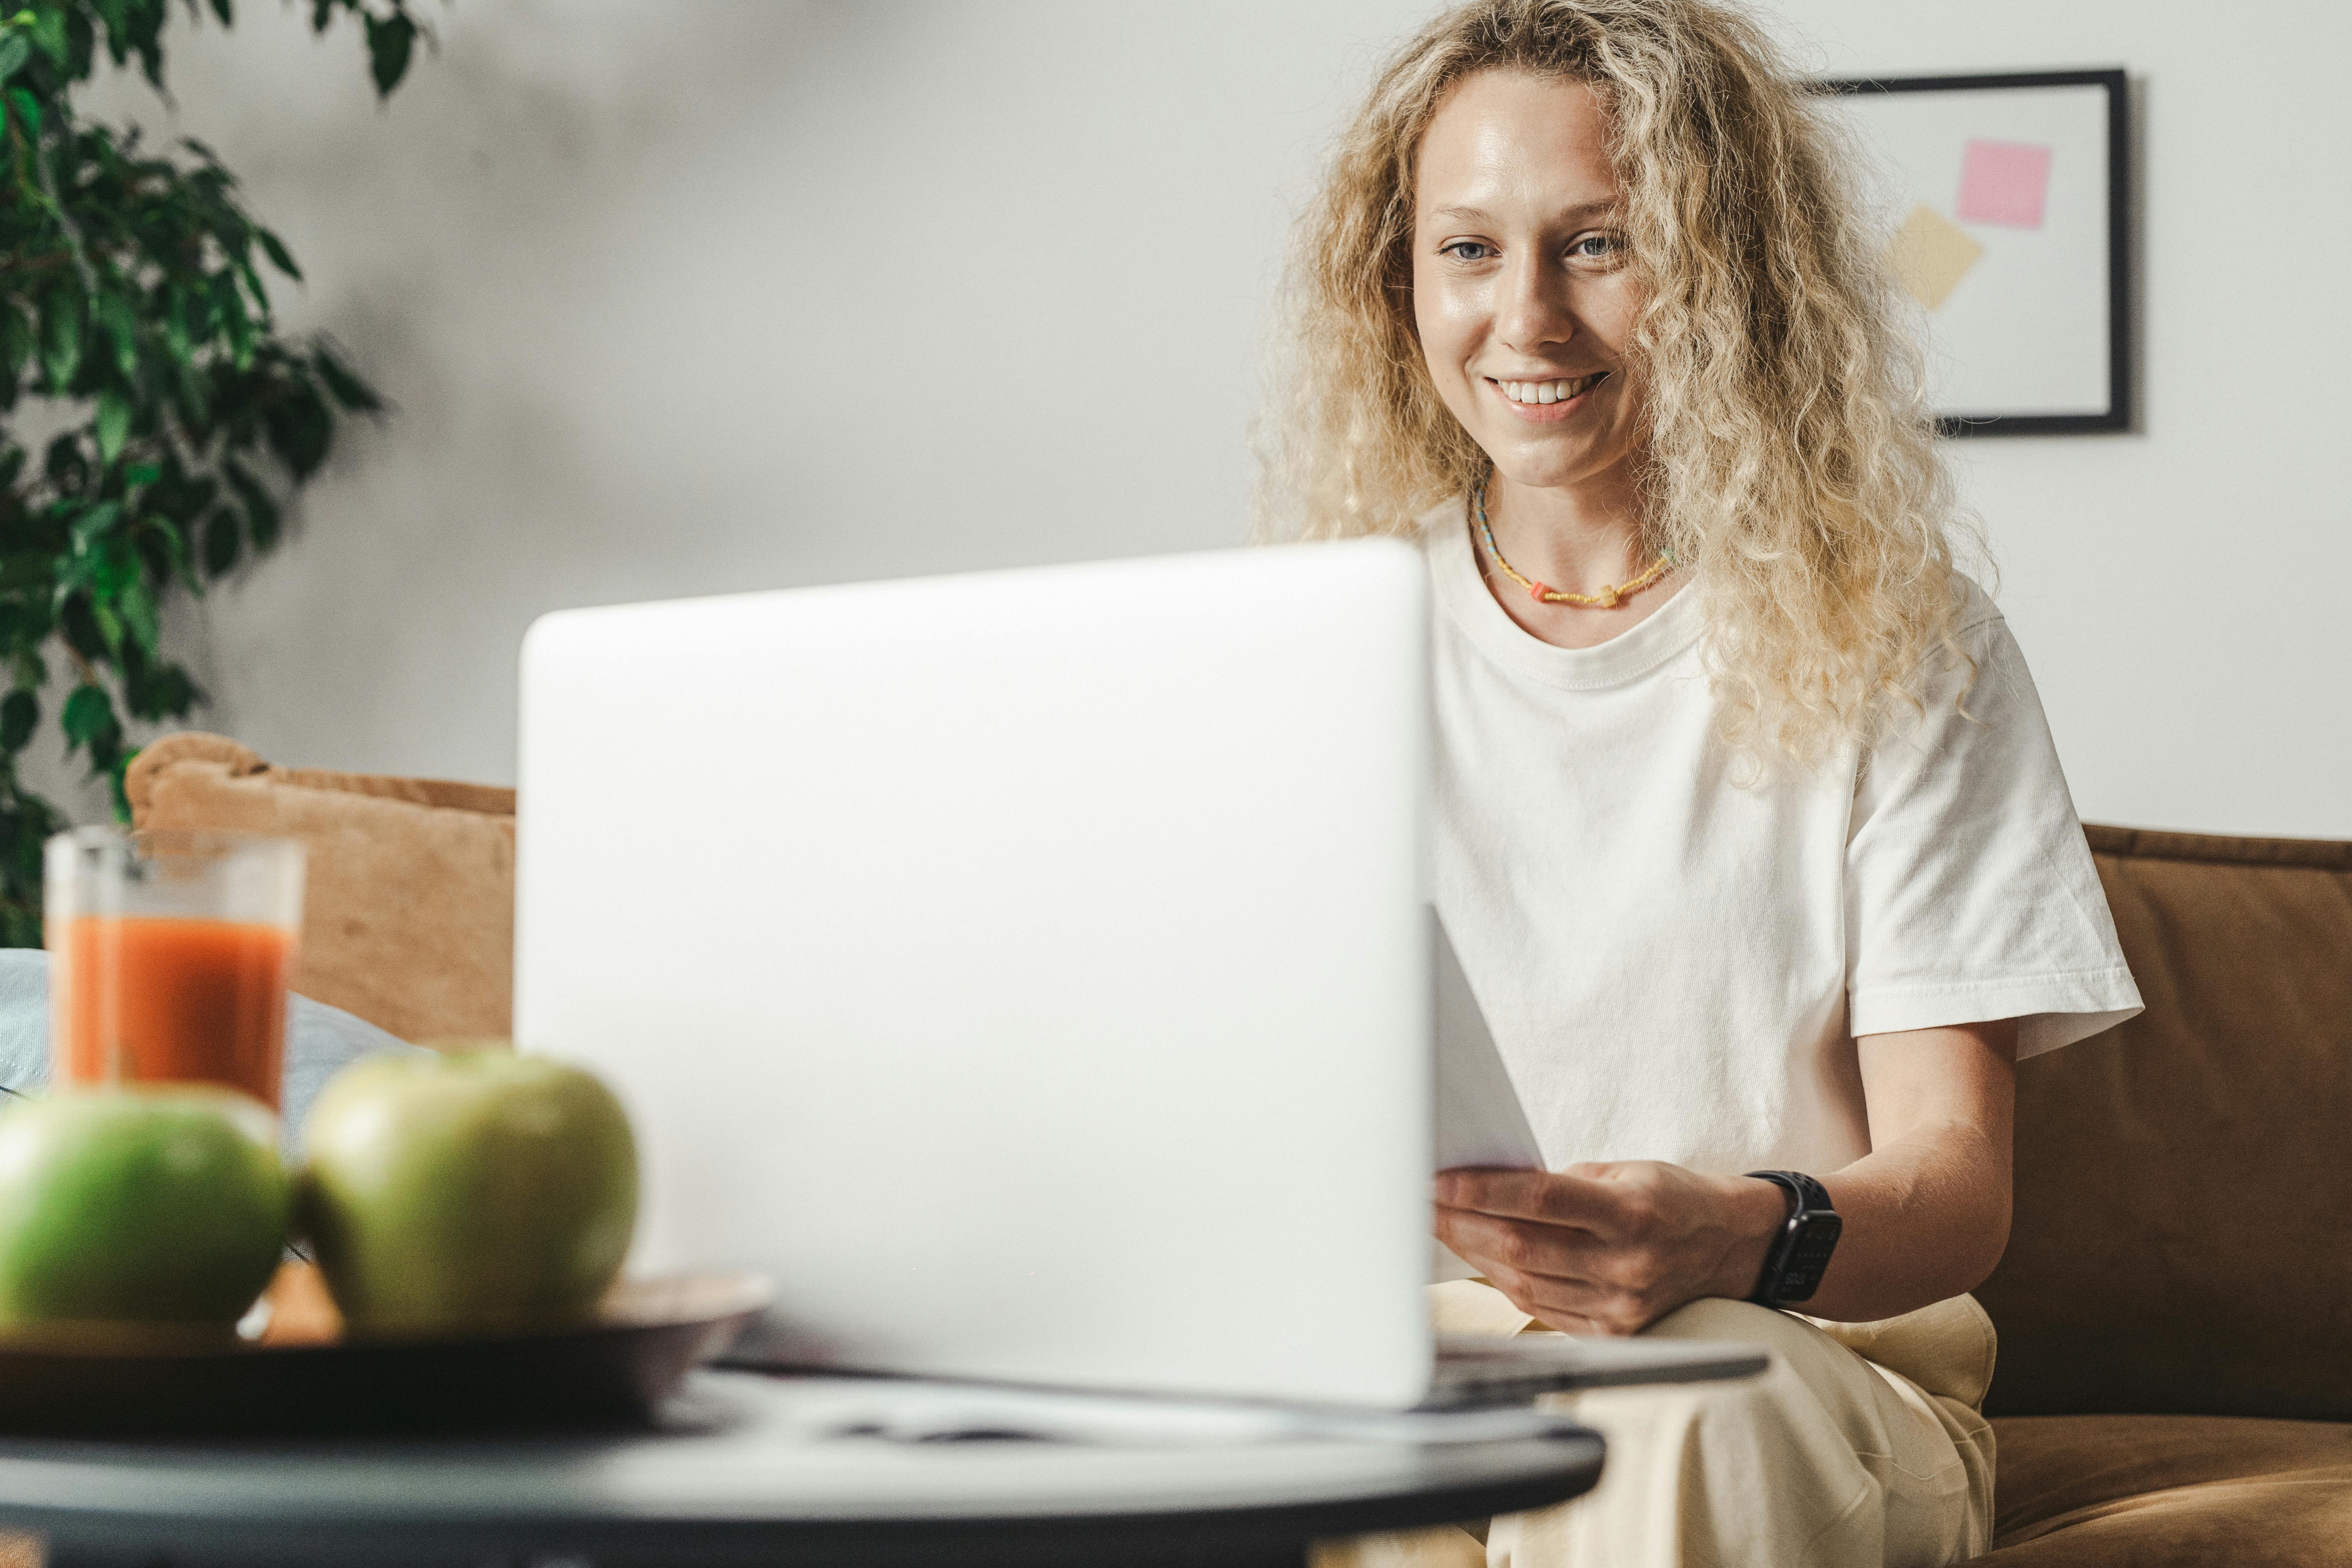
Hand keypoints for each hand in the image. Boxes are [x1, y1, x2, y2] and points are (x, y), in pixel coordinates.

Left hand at [1434, 1162, 1788, 1334]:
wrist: (1732, 1247)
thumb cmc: (1671, 1199)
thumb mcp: (1625, 1171)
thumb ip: (1561, 1184)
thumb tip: (1489, 1185)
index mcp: (1631, 1212)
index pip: (1541, 1200)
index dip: (1482, 1191)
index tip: (1437, 1180)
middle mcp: (1627, 1264)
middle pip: (1523, 1246)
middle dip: (1460, 1224)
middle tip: (1421, 1202)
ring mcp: (1621, 1306)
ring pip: (1524, 1282)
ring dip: (1474, 1255)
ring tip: (1441, 1228)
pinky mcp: (1615, 1333)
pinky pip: (1542, 1309)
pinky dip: (1506, 1282)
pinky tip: (1482, 1259)